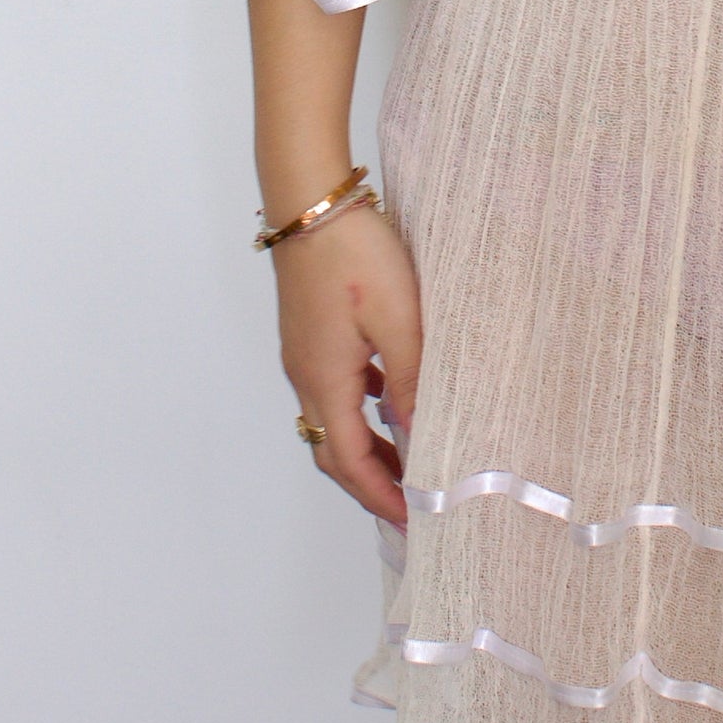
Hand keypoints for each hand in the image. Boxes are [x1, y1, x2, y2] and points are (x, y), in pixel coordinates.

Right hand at [273, 201, 421, 523]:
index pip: (350, 460)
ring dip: (366, 447)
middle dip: (370, 482)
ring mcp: (304, 353)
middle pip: (333, 448)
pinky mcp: (311, 332)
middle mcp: (306, 374)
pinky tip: (389, 397)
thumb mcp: (398, 319)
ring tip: (407, 459)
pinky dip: (361, 409)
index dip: (380, 495)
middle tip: (410, 503)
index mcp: (325, 379)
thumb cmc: (354, 254)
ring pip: (333, 419)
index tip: (410, 520)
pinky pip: (334, 388)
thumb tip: (417, 434)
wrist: (312, 202)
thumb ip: (409, 380)